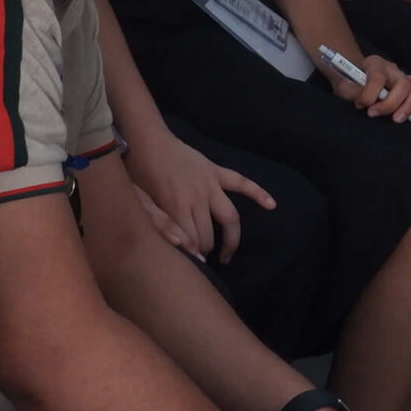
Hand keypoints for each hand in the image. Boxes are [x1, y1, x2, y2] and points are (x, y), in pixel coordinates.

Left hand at [125, 126, 267, 261]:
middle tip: (204, 260)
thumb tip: (181, 250)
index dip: (194, 258)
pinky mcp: (217, 172)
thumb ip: (161, 227)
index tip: (192, 267)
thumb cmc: (139, 175)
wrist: (148, 142)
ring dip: (231, 239)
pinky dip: (258, 192)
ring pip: (230, 217)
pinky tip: (271, 205)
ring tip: (227, 254)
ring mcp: (211, 184)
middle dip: (207, 251)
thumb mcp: (143, 204)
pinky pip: (241, 183)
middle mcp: (198, 198)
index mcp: (177, 207)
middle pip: (210, 235)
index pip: (192, 243)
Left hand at [331, 52, 410, 128]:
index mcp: (376, 64)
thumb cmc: (350, 83)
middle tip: (374, 114)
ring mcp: (406, 79)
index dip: (370, 93)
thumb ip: (351, 91)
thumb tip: (364, 101)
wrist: (353, 80)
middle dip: (390, 103)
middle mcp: (394, 69)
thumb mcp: (344, 85)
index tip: (360, 105)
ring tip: (397, 120)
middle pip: (403, 82)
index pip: (379, 76)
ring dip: (410, 105)